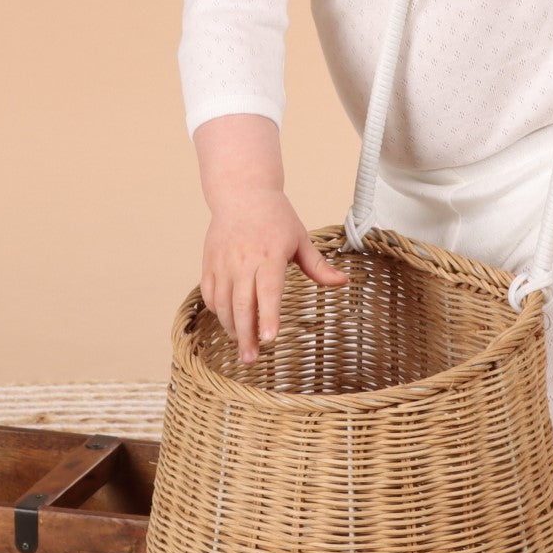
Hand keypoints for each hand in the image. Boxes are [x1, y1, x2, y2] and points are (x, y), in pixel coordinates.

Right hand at [201, 188, 347, 364]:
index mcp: (269, 255)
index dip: (268, 316)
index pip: (268, 291)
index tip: (269, 339)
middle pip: (242, 304)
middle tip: (251, 359)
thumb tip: (343, 282)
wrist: (242, 193)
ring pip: (222, 303)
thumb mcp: (300, 238)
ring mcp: (223, 262)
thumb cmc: (275, 216)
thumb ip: (318, 266)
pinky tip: (228, 322)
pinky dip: (217, 311)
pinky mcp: (209, 263)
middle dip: (246, 335)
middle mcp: (244, 261)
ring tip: (242, 346)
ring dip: (231, 328)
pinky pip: (209, 294)